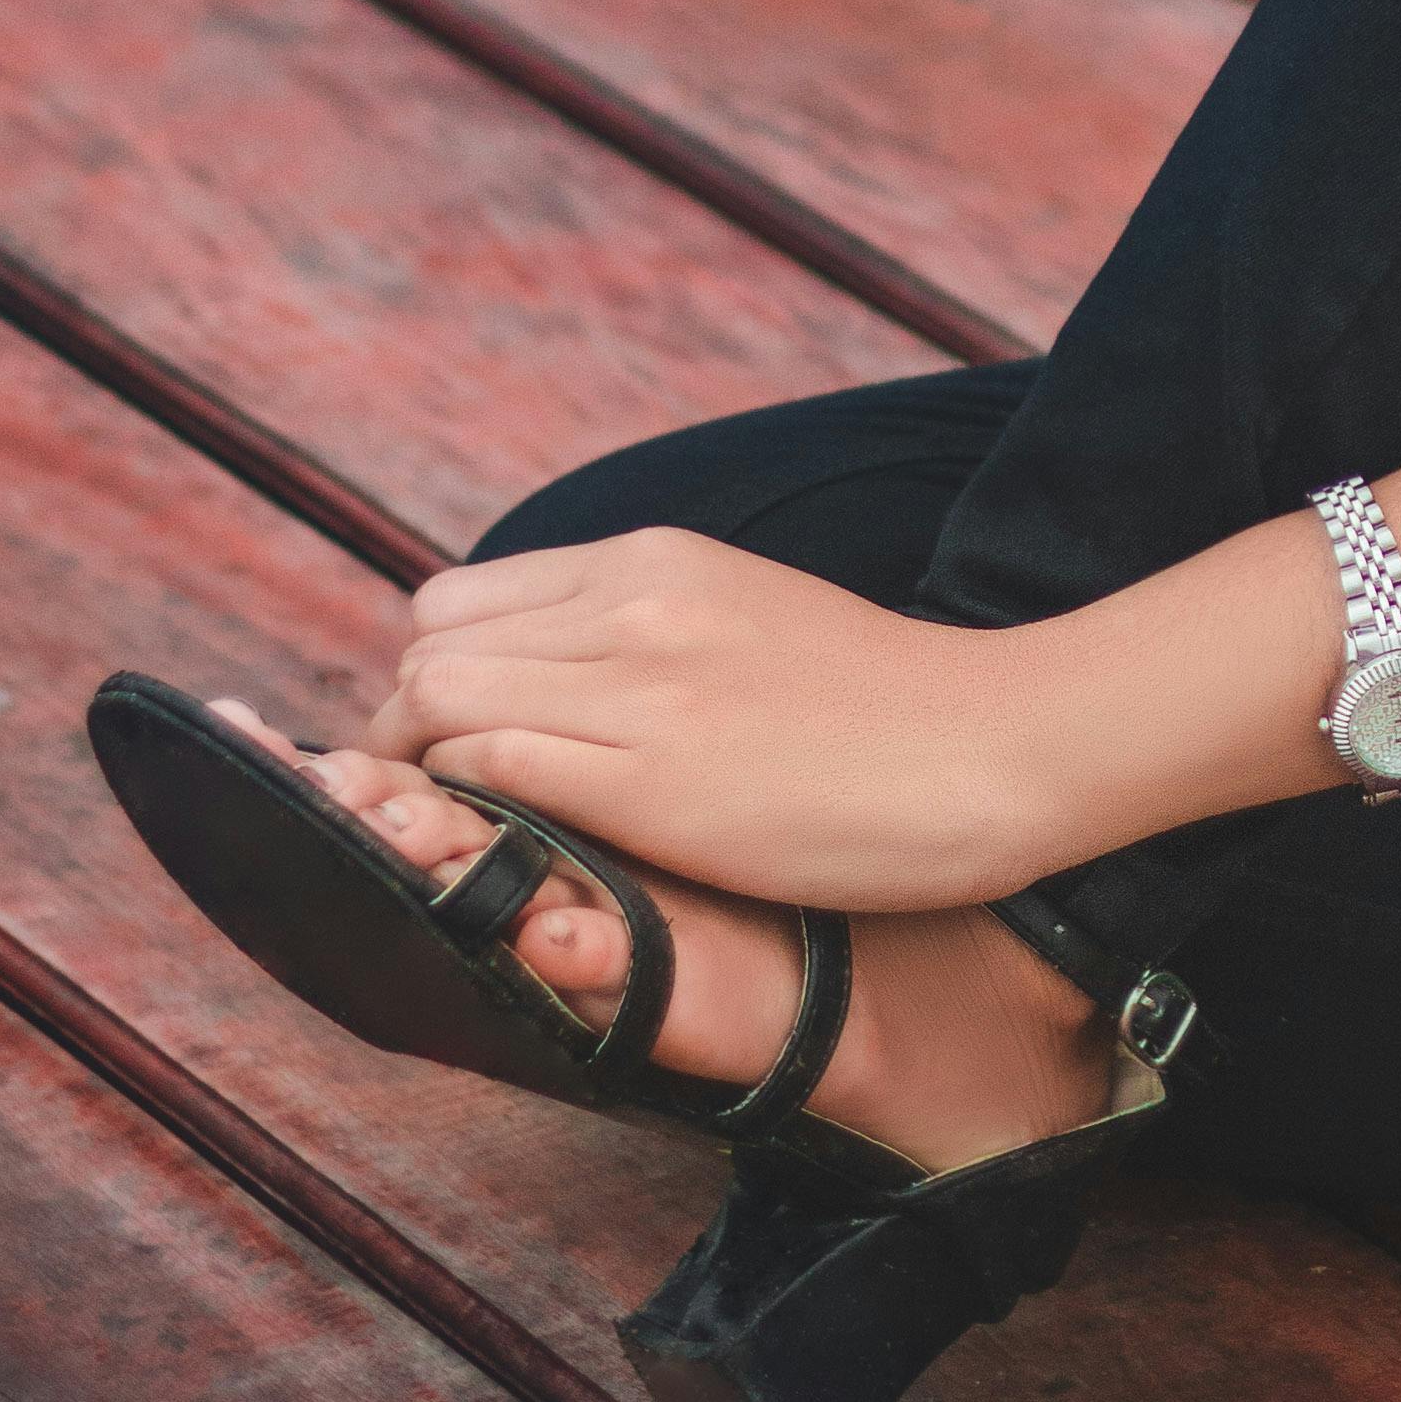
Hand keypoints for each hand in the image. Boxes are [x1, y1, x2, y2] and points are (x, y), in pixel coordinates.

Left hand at [358, 525, 1079, 912]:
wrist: (991, 744)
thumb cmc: (883, 704)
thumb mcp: (747, 614)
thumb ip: (649, 622)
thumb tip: (564, 659)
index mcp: (653, 558)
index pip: (461, 598)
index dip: (438, 675)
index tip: (457, 740)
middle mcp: (630, 603)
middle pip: (430, 641)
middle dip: (410, 720)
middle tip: (443, 795)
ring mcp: (637, 685)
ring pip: (437, 697)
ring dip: (425, 766)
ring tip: (467, 827)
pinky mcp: (650, 778)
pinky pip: (489, 764)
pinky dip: (468, 802)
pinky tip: (512, 843)